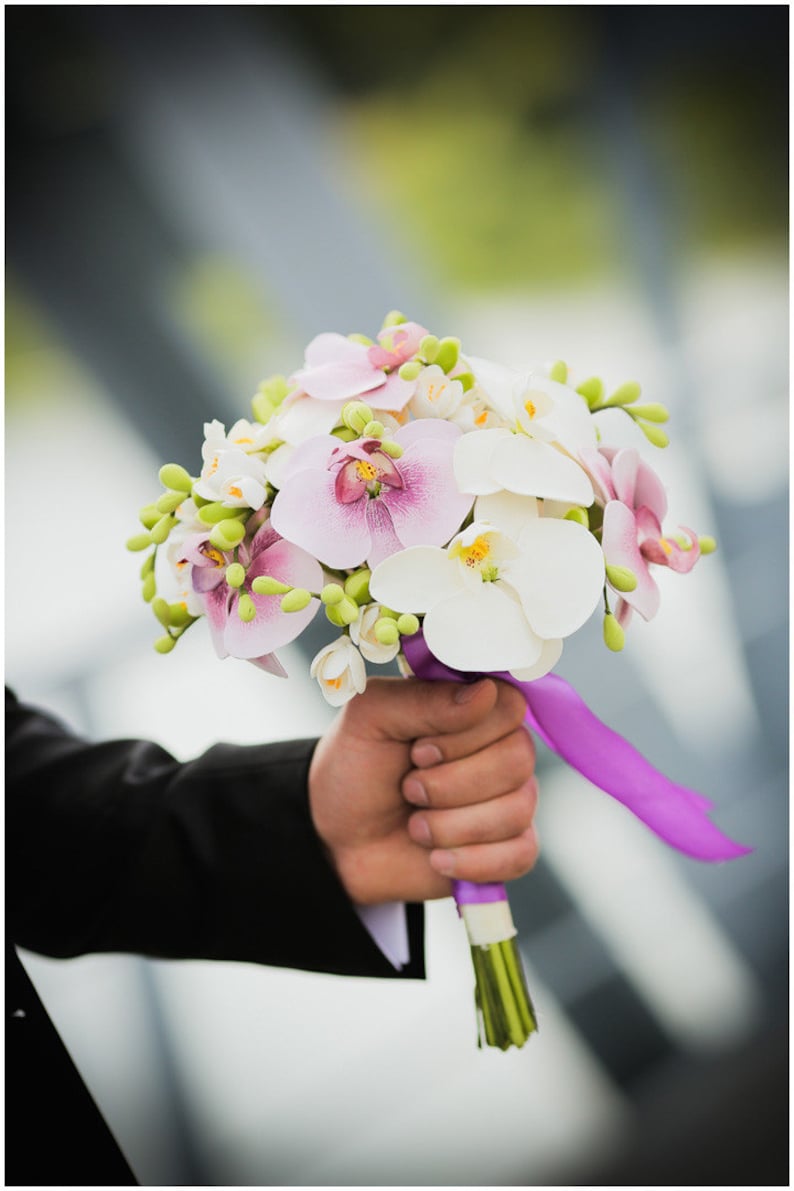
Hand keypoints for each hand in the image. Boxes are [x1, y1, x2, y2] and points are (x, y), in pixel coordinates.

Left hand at [308, 676, 537, 904]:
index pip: (509, 707)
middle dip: (451, 784)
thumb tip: (485, 693)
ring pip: (517, 809)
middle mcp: (500, 749)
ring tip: (415, 825)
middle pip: (519, 760)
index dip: (466, 734)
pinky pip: (522, 854)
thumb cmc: (356, 768)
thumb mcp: (371, 718)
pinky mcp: (508, 847)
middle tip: (409, 789)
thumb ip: (424, 699)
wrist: (337, 838)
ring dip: (451, 826)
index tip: (418, 751)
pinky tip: (436, 857)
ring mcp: (509, 798)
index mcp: (474, 708)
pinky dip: (472, 861)